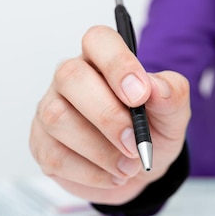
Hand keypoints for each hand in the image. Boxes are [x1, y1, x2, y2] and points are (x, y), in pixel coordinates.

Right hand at [29, 26, 190, 204]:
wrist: (140, 168)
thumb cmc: (153, 130)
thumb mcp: (173, 114)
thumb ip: (171, 95)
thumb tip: (155, 88)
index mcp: (104, 59)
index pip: (98, 40)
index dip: (118, 63)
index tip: (140, 95)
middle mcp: (71, 78)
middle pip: (71, 77)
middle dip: (108, 115)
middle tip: (136, 144)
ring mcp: (50, 108)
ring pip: (58, 119)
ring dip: (101, 150)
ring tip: (131, 166)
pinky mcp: (41, 143)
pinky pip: (55, 155)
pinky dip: (92, 172)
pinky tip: (114, 175)